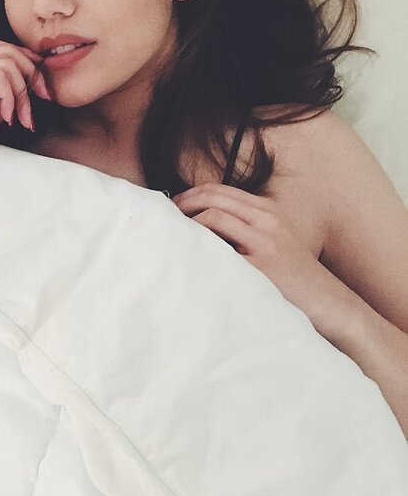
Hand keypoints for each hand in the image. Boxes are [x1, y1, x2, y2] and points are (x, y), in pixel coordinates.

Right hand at [0, 39, 52, 172]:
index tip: (40, 99)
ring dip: (24, 90)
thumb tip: (15, 107)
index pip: (5, 52)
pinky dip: (10, 96)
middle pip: (10, 49)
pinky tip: (8, 117)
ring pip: (7, 60)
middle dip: (34, 74)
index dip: (28, 69)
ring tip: (23, 118)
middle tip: (42, 103)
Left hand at [172, 183, 334, 325]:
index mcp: (267, 211)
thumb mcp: (273, 244)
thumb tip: (200, 228)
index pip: (219, 190)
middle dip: (182, 203)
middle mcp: (265, 220)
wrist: (330, 305)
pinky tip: (187, 257)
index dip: (190, 195)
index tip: (173, 208)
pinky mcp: (261, 266)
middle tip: (164, 218)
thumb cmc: (294, 279)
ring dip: (186, 223)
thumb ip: (245, 231)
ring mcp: (264, 241)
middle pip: (212, 196)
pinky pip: (219, 248)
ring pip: (213, 216)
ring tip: (171, 236)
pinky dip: (199, 246)